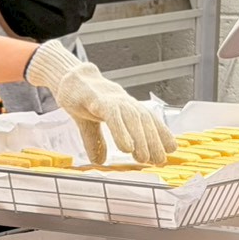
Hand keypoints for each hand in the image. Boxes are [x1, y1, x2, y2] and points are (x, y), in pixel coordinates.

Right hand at [26, 41, 173, 165]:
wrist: (67, 78)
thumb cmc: (82, 98)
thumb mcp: (90, 124)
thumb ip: (96, 142)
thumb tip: (99, 161)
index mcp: (125, 106)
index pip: (148, 119)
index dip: (161, 133)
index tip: (171, 149)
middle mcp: (123, 102)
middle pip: (144, 120)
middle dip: (154, 141)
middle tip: (159, 160)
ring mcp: (111, 99)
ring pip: (132, 119)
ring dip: (141, 139)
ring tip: (144, 159)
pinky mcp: (96, 99)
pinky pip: (112, 115)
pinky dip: (121, 131)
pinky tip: (126, 147)